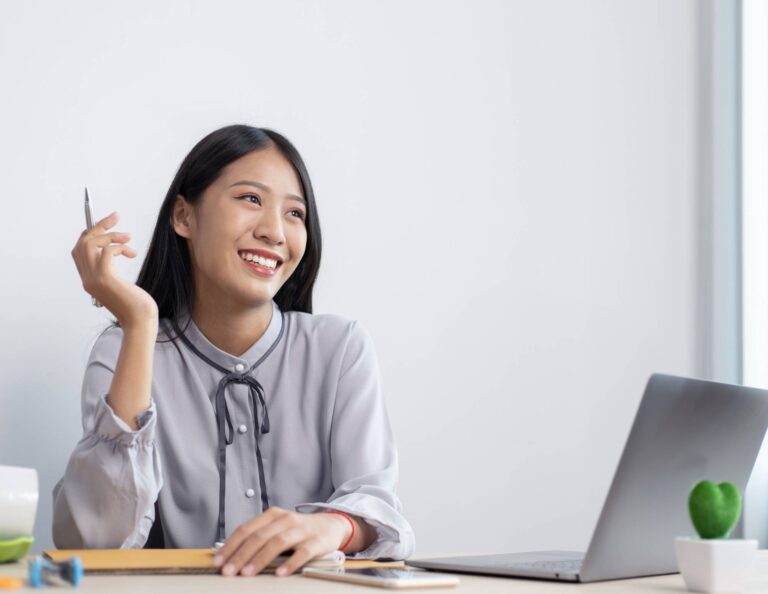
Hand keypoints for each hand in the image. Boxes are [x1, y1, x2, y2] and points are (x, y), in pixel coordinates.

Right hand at [71, 211, 157, 327]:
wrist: (141, 322)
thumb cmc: (137, 306)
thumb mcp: (121, 286)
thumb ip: (112, 272)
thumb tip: (116, 251)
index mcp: (89, 280)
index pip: (79, 250)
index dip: (91, 233)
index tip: (107, 224)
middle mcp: (88, 279)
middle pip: (83, 243)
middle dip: (98, 226)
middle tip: (116, 217)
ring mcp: (95, 279)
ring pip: (90, 244)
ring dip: (110, 235)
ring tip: (128, 237)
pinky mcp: (106, 279)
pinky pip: (105, 252)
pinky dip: (118, 247)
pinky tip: (130, 252)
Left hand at [214, 507, 350, 576]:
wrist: (331, 525)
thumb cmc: (299, 530)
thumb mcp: (277, 528)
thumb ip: (258, 537)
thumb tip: (230, 556)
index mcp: (272, 515)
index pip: (246, 529)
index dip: (230, 545)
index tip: (218, 562)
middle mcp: (285, 520)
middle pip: (259, 536)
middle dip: (240, 555)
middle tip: (228, 571)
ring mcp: (301, 530)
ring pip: (277, 542)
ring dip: (260, 559)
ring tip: (247, 573)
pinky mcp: (316, 541)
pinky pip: (302, 553)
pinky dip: (290, 563)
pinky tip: (280, 574)